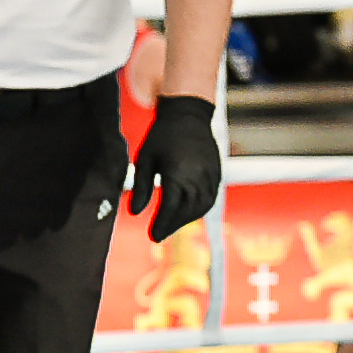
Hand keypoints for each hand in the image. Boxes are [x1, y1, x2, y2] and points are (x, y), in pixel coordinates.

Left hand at [129, 94, 220, 240]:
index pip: (170, 208)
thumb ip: (141, 187)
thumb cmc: (161, 136)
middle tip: (158, 234)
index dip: (161, 224)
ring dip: (185, 220)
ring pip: (201, 207)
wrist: (188, 115)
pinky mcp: (217, 173)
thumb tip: (135, 213)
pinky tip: (185, 213)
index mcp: (177, 174)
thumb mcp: (144, 159)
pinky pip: (210, 198)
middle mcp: (198, 177)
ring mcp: (211, 175)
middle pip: (186, 211)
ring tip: (170, 225)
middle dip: (172, 225)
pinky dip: (198, 209)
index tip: (152, 237)